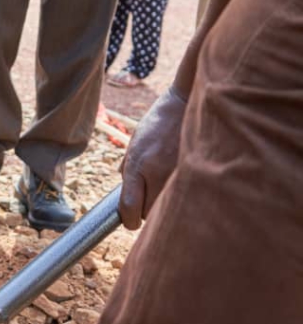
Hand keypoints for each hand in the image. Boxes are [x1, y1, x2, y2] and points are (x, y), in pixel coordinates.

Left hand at [118, 87, 187, 228]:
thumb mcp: (137, 141)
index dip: (127, 219)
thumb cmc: (160, 121)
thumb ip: (129, 166)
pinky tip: (186, 186)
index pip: (128, 207)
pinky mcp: (197, 173)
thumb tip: (125, 192)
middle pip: (149, 214)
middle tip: (150, 201)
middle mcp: (155, 172)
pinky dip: (185, 197)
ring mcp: (177, 174)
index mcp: (137, 164)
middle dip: (147, 212)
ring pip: (169, 208)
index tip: (130, 221)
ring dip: (167, 206)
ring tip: (169, 190)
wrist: (189, 102)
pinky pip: (188, 197)